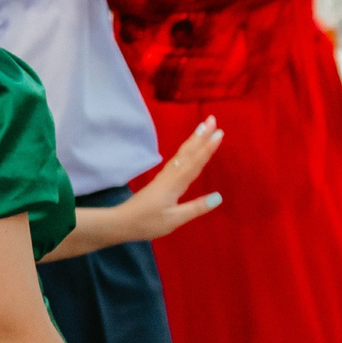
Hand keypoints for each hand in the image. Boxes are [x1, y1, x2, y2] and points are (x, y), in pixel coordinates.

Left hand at [115, 116, 225, 240]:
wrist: (122, 222)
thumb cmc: (148, 222)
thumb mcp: (174, 219)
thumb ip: (196, 208)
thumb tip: (218, 197)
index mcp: (175, 183)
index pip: (195, 162)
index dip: (208, 148)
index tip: (219, 133)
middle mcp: (170, 175)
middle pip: (188, 152)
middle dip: (201, 136)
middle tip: (212, 119)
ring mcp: (165, 176)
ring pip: (182, 154)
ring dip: (194, 140)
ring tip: (203, 127)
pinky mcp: (161, 180)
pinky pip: (178, 160)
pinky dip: (186, 150)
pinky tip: (189, 148)